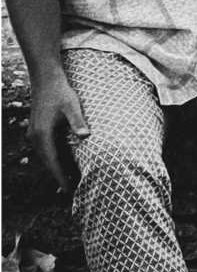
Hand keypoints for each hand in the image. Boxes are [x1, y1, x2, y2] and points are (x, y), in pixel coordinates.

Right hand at [27, 72, 89, 191]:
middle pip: (49, 163)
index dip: (61, 177)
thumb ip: (78, 122)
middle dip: (61, 177)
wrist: (46, 79)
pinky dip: (57, 159)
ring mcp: (36, 135)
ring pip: (48, 157)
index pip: (53, 162)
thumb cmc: (61, 92)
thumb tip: (85, 135)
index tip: (69, 191)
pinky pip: (48, 150)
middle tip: (74, 192)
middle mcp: (36, 138)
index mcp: (42, 136)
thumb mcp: (72, 107)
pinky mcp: (39, 131)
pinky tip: (68, 164)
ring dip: (59, 168)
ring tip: (73, 182)